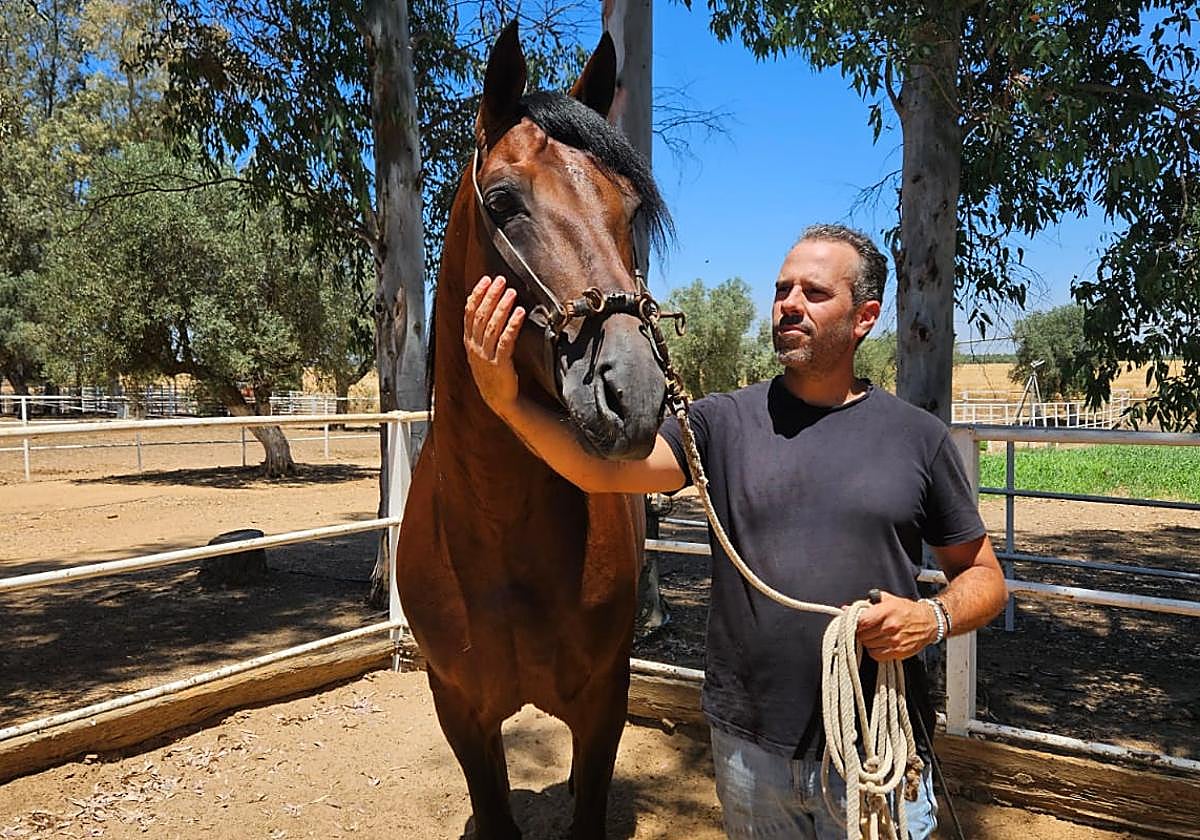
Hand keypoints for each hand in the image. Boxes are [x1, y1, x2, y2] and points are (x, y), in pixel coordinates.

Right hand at [464, 276, 525, 412]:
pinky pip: (505, 341)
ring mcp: (485, 357)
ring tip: (511, 292)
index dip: (477, 295)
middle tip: (500, 280)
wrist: (500, 400)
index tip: (486, 280)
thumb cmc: (494, 373)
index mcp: (469, 343)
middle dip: (490, 296)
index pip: (468, 313)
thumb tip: (489, 307)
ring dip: (502, 307)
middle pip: (480, 316)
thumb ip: (482, 333)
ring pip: (491, 326)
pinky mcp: (499, 365)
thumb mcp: (482, 352)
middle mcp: (474, 348)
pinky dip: (512, 325)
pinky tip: (519, 313)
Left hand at [855, 591, 937, 661]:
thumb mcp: (887, 600)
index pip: (861, 621)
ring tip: (873, 635)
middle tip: (864, 629)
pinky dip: (874, 651)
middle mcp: (890, 627)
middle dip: (860, 632)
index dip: (853, 623)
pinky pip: (876, 655)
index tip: (853, 623)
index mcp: (886, 611)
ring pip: (867, 645)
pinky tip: (879, 644)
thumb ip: (866, 604)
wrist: (928, 622)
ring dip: (867, 641)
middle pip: (862, 635)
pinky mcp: (898, 652)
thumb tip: (845, 609)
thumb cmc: (906, 610)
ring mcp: (894, 641)